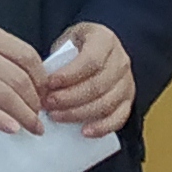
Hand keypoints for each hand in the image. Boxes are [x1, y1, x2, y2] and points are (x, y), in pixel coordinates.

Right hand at [0, 21, 46, 132]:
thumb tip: (30, 79)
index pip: (27, 55)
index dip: (41, 78)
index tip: (45, 93)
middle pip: (19, 79)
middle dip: (35, 101)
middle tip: (40, 115)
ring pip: (6, 95)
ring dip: (24, 115)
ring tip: (33, 127)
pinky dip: (1, 119)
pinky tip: (12, 127)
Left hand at [40, 22, 133, 137]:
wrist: (98, 50)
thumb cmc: (78, 46)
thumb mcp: (66, 41)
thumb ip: (59, 58)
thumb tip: (43, 83)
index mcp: (105, 39)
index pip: (91, 60)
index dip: (69, 75)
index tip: (49, 84)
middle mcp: (121, 60)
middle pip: (97, 85)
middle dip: (69, 98)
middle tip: (47, 103)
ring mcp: (127, 82)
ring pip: (106, 103)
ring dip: (79, 113)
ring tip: (56, 116)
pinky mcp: (128, 100)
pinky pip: (118, 118)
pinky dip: (102, 127)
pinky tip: (84, 132)